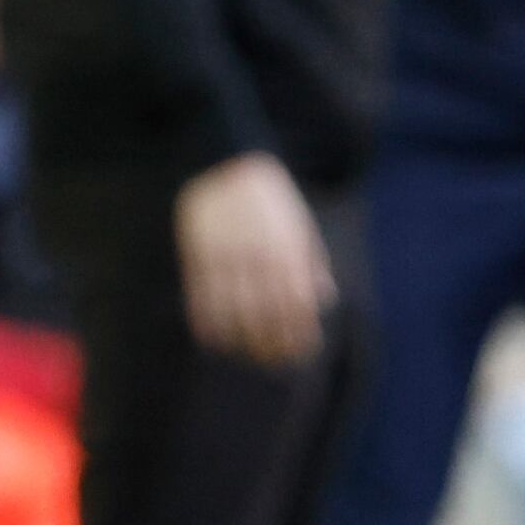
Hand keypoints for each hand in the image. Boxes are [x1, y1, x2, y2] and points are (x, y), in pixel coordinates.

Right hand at [174, 151, 333, 367]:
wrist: (225, 161)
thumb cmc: (270, 195)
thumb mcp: (301, 223)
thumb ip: (312, 262)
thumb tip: (325, 299)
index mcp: (288, 250)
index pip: (298, 305)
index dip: (300, 334)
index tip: (300, 352)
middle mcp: (259, 258)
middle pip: (267, 316)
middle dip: (273, 345)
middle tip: (275, 362)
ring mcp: (226, 258)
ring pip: (234, 313)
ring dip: (241, 341)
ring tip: (245, 354)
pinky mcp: (199, 256)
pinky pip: (202, 299)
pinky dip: (207, 323)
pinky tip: (213, 338)